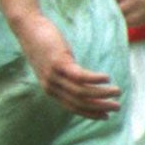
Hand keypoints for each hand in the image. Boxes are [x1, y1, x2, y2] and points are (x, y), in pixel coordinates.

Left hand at [7, 10, 121, 119]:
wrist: (27, 28)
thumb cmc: (42, 45)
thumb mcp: (52, 65)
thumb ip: (65, 75)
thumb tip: (83, 80)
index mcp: (50, 89)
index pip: (72, 107)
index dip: (90, 113)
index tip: (106, 116)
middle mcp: (51, 86)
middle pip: (79, 103)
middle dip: (100, 107)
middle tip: (116, 107)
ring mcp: (54, 75)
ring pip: (81, 91)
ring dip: (102, 93)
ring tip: (117, 91)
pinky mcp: (58, 62)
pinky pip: (80, 76)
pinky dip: (95, 79)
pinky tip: (107, 78)